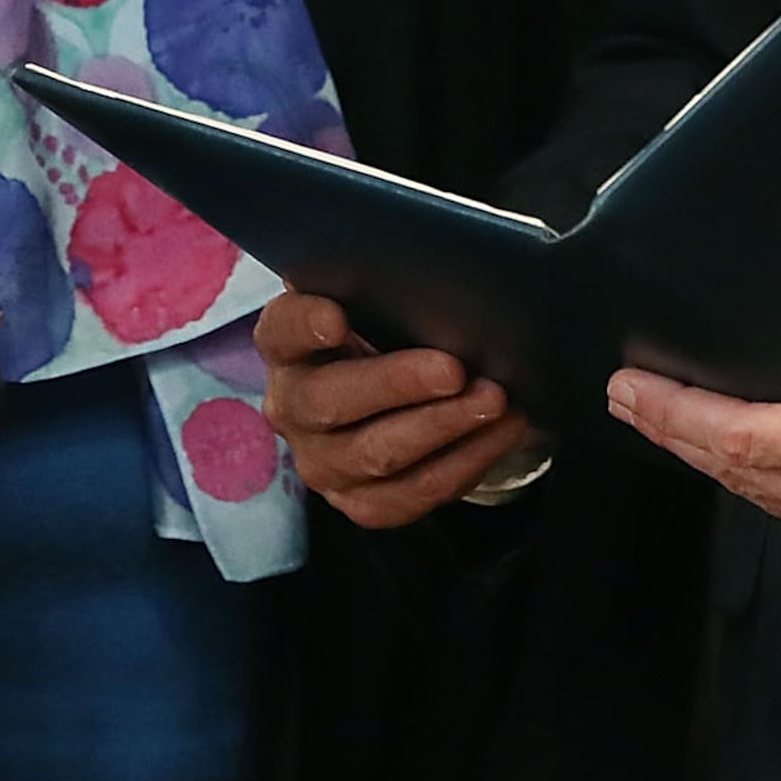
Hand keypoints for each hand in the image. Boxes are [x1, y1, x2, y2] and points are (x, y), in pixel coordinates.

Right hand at [255, 289, 534, 529]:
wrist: (391, 392)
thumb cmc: (384, 328)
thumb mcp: (374, 299)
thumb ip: (382, 288)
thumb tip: (436, 277)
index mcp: (284, 346)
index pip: (281, 330)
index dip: (304, 326)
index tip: (337, 319)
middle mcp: (290, 407)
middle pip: (328, 401)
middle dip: (396, 384)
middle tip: (454, 369)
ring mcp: (321, 462)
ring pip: (375, 454)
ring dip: (442, 427)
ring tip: (494, 400)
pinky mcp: (359, 502)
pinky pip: (411, 494)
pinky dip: (463, 463)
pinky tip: (499, 433)